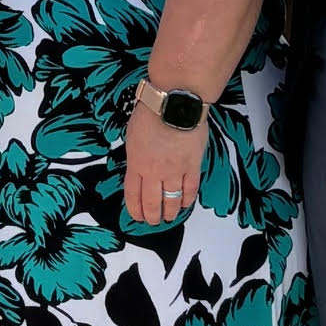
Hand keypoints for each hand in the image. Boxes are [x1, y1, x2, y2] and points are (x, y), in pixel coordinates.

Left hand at [124, 102, 203, 228]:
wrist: (175, 104)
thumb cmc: (151, 113)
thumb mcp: (133, 136)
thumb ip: (136, 156)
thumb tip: (139, 166)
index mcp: (136, 164)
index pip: (133, 195)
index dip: (135, 209)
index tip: (137, 216)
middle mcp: (154, 172)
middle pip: (152, 203)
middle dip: (152, 216)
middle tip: (154, 221)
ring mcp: (174, 171)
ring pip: (171, 200)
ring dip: (169, 212)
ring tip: (168, 217)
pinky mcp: (192, 166)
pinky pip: (190, 189)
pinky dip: (186, 200)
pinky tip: (184, 204)